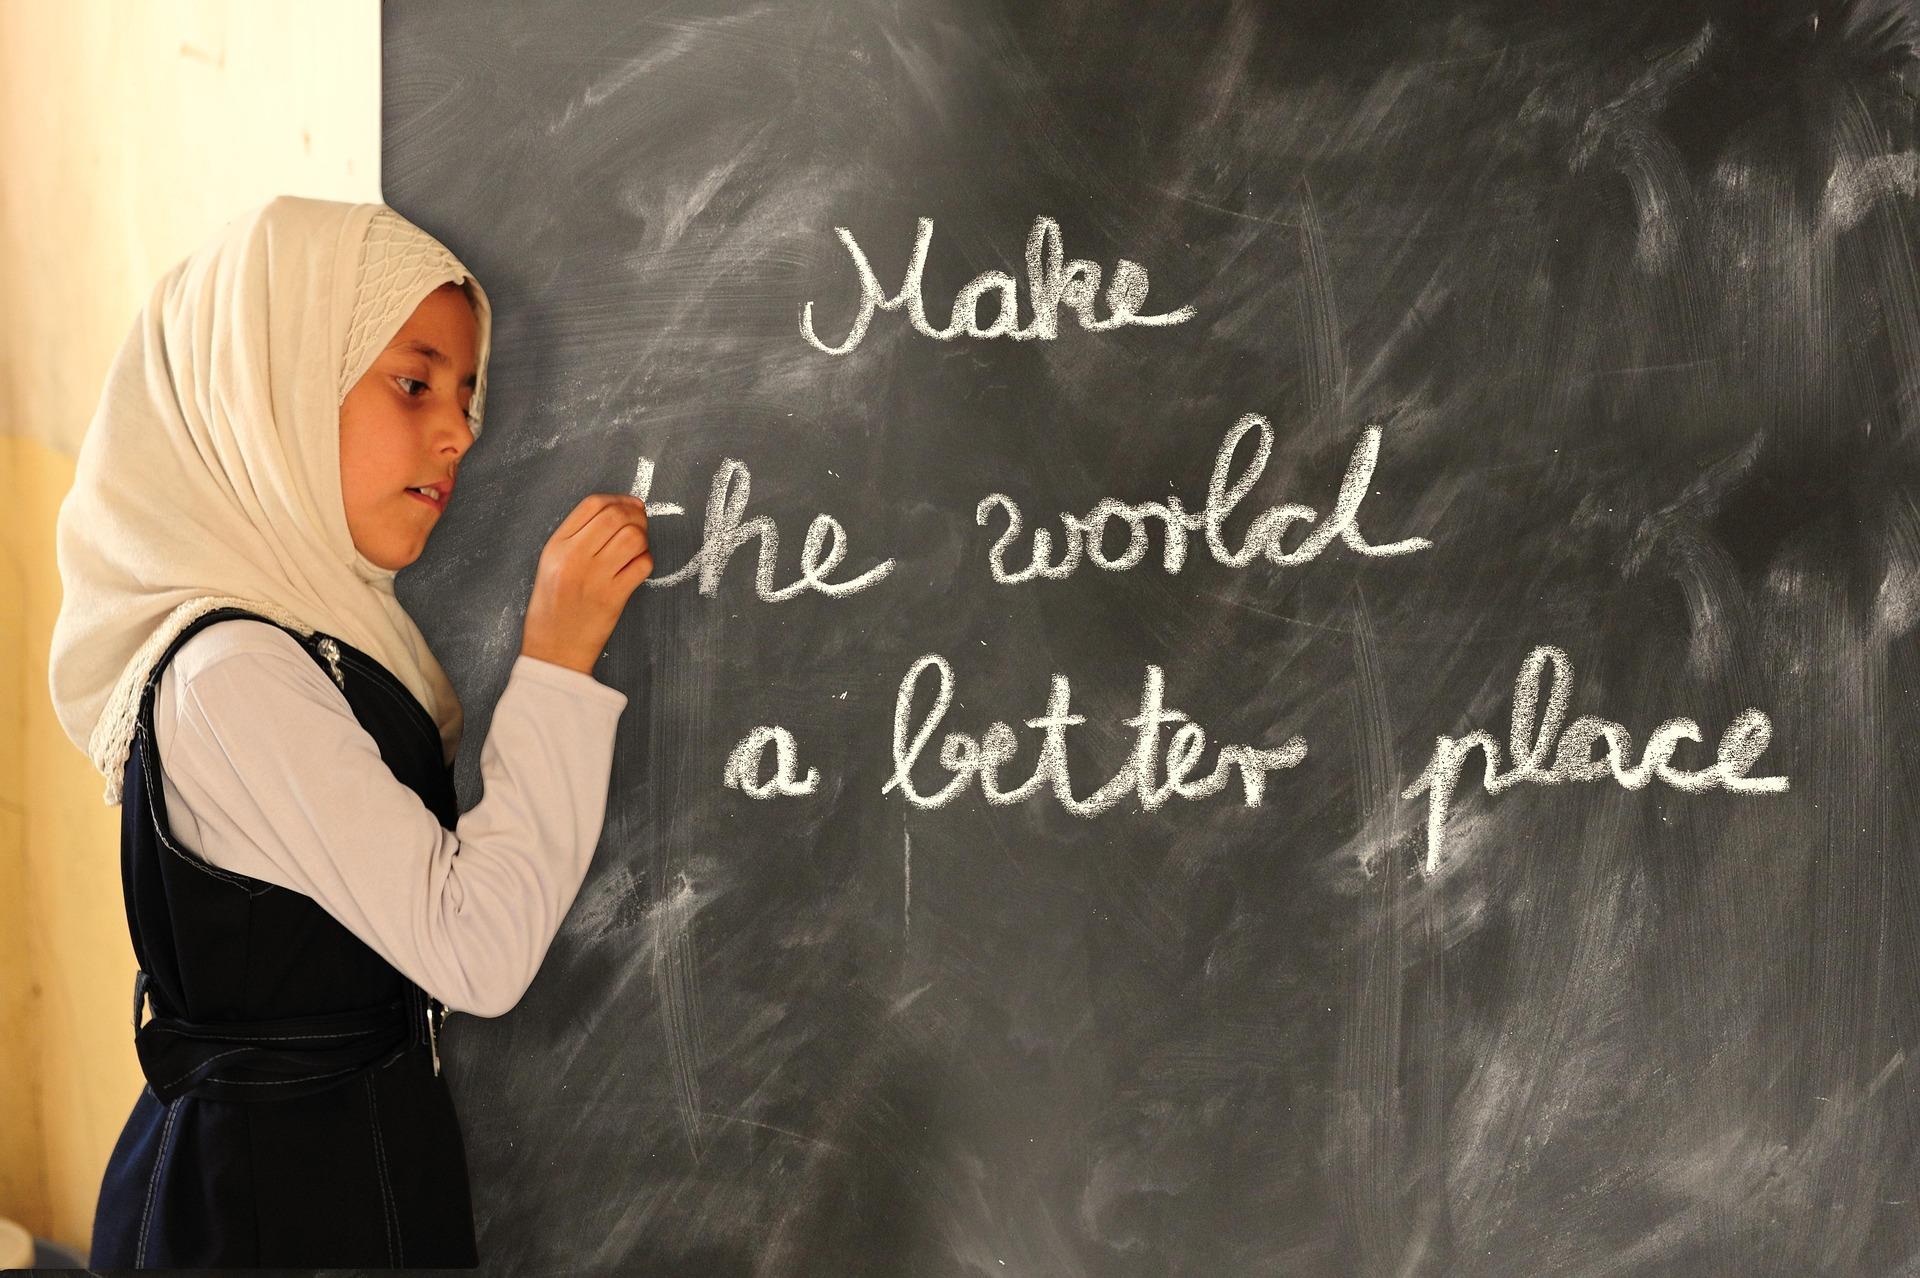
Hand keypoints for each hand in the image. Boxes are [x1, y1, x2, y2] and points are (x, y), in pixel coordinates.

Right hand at [520, 494, 651, 673]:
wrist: (553, 651)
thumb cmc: (553, 607)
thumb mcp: (551, 564)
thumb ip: (578, 537)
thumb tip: (621, 510)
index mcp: (556, 546)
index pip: (592, 504)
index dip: (617, 499)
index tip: (629, 505)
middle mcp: (573, 558)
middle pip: (615, 516)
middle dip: (635, 514)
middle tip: (640, 523)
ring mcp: (594, 578)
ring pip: (633, 537)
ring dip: (643, 538)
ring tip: (636, 549)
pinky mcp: (613, 598)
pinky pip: (642, 566)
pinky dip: (645, 561)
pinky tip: (636, 568)